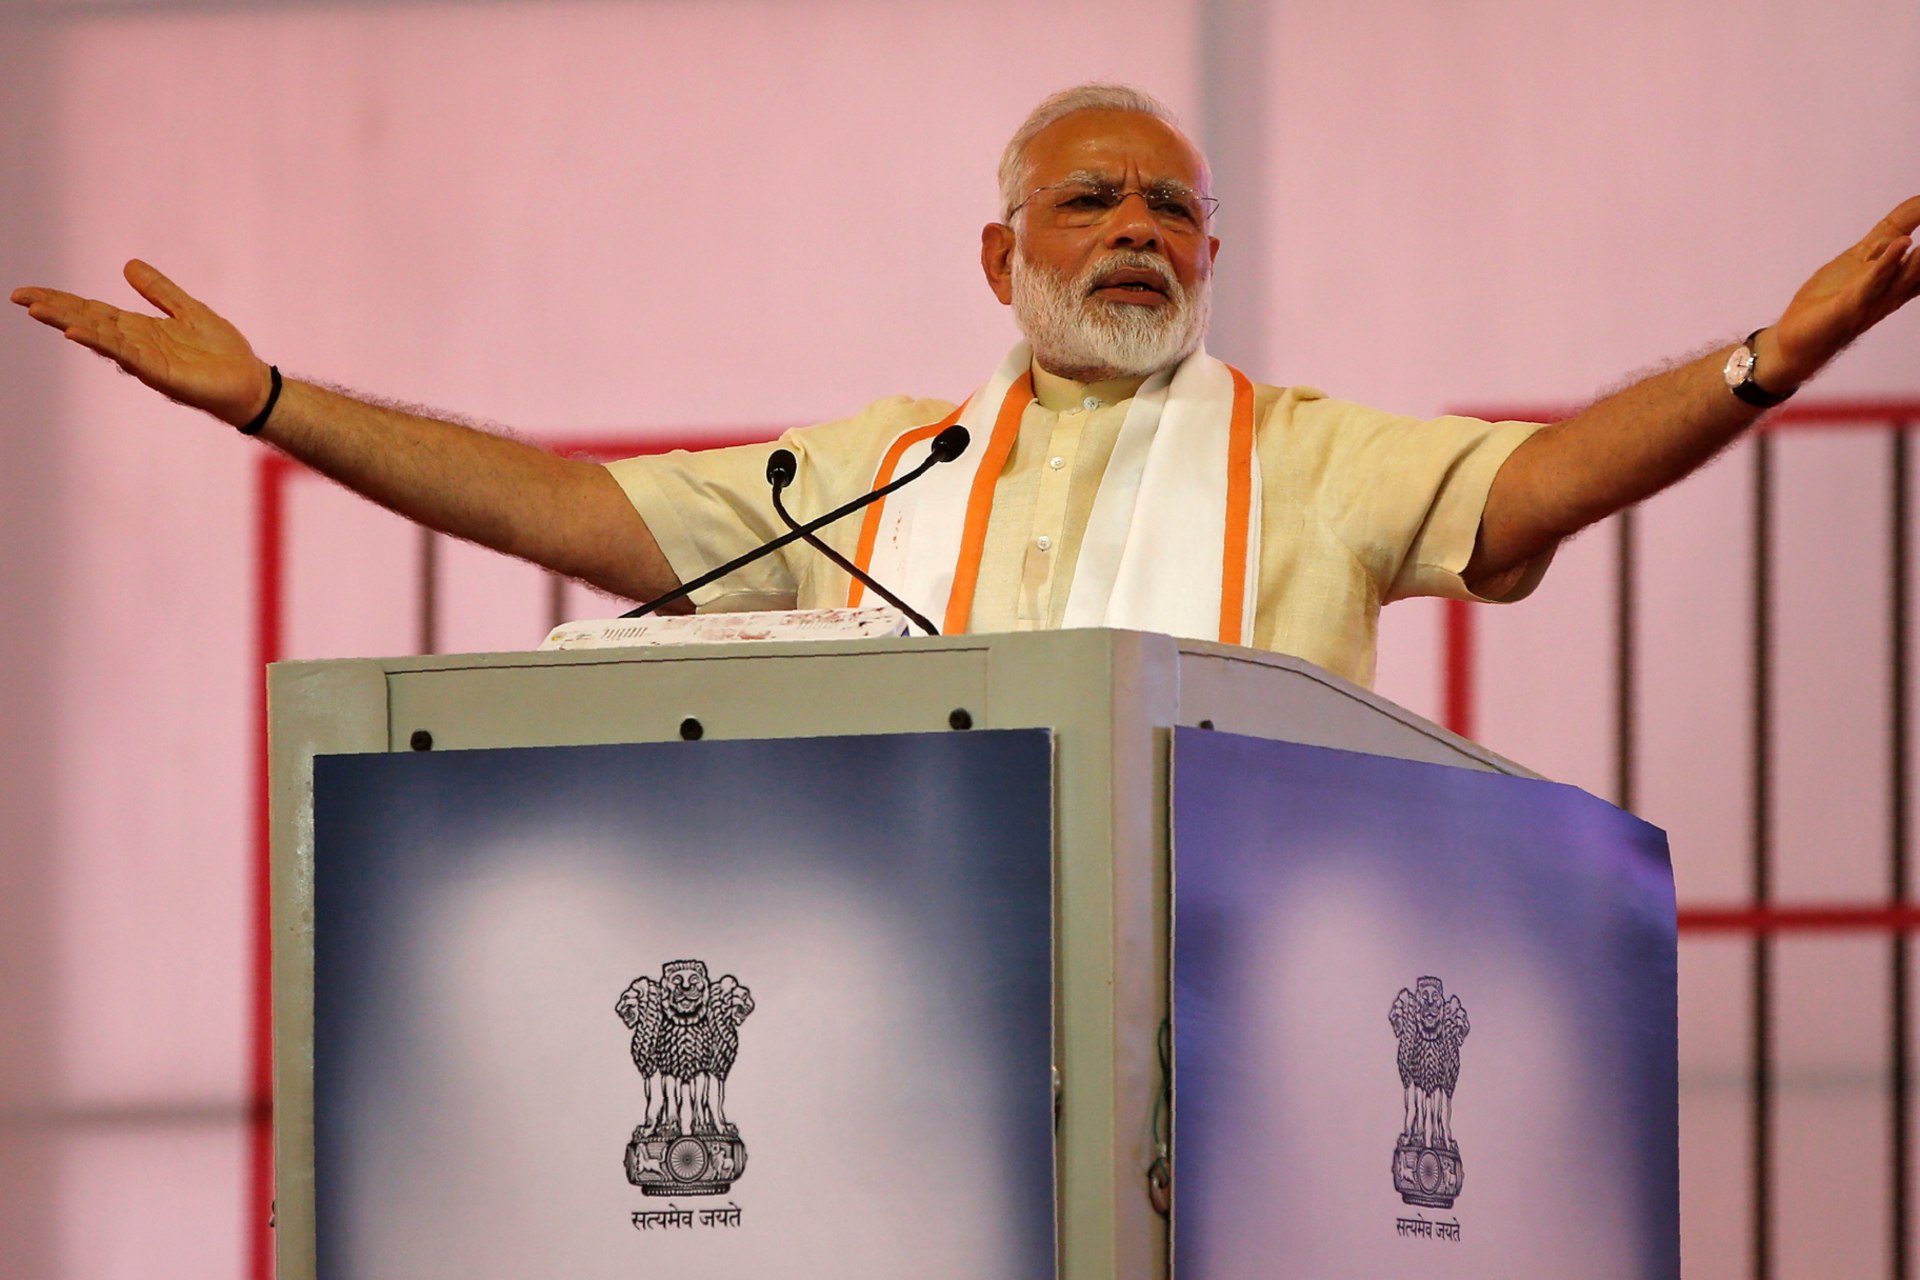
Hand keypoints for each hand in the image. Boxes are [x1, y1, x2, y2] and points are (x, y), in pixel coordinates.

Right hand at [11, 259, 271, 427]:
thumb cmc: (222, 352)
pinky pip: (125, 354)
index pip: (92, 311)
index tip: (29, 292)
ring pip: (100, 337)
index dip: (62, 300)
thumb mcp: (188, 310)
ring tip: (38, 310)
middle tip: (18, 296)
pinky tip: (76, 333)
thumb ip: (159, 290)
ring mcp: (145, 359)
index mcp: (139, 328)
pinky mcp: (159, 372)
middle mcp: (136, 343)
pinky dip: (101, 343)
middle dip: (54, 308)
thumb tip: (128, 265)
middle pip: (87, 321)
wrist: (249, 382)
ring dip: (69, 323)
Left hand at [1767, 195, 1919, 386]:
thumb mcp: (1858, 261)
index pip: (1909, 237)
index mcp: (1889, 270)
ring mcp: (1872, 296)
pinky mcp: (1851, 306)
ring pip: (1907, 271)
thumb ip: (1881, 242)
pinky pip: (1873, 281)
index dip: (1917, 214)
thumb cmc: (1827, 301)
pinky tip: (1901, 244)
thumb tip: (1907, 220)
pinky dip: (1888, 262)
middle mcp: (1888, 285)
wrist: (1797, 342)